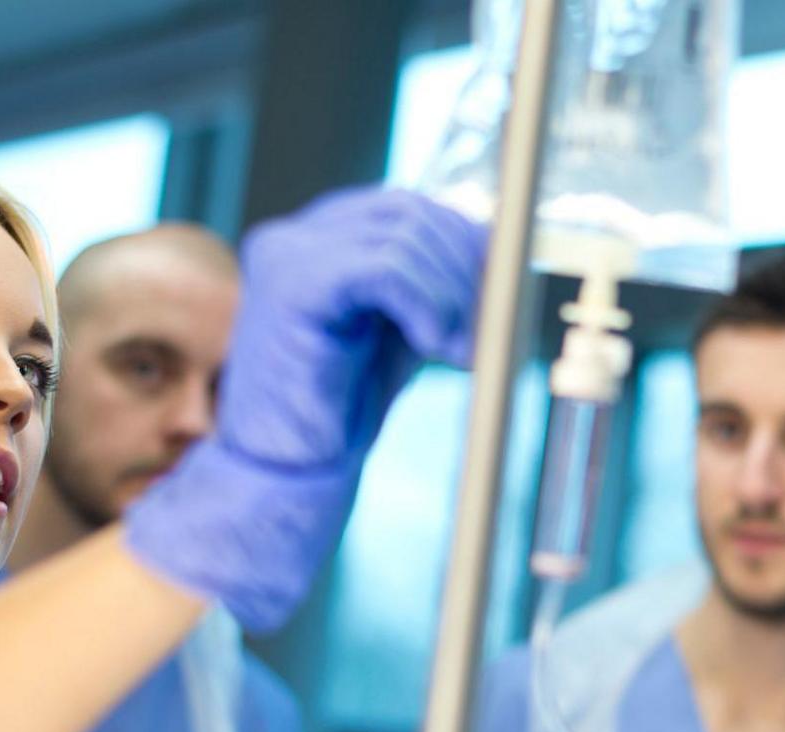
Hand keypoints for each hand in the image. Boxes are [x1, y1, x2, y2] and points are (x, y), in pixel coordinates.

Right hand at [125, 188, 485, 630]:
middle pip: (408, 212)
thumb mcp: (400, 330)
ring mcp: (287, 254)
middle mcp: (296, 235)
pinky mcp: (291, 285)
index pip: (408, 208)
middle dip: (462, 268)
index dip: (462, 243)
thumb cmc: (341, 409)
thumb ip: (431, 288)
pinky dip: (425, 303)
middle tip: (489, 327)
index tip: (500, 290)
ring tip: (462, 350)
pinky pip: (383, 268)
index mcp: (319, 237)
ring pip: (402, 237)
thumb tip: (498, 251)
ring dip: (450, 294)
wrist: (285, 471)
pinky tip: (435, 346)